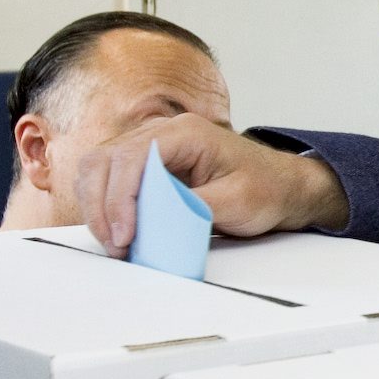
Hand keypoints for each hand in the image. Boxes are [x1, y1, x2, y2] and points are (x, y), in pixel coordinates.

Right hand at [76, 114, 350, 252]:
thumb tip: (154, 221)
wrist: (280, 186)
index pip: (132, 156)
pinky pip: (108, 179)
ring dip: (98, 207)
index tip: (126, 235)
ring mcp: (150, 146)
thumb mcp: (237, 202)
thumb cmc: (266, 188)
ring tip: (117, 243)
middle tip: (117, 246)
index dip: (120, 198)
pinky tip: (118, 231)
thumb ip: (195, 208)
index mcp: (186, 132)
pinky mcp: (145, 165)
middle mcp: (161, 132)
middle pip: (104, 160)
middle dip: (102, 206)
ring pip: (98, 168)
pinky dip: (104, 205)